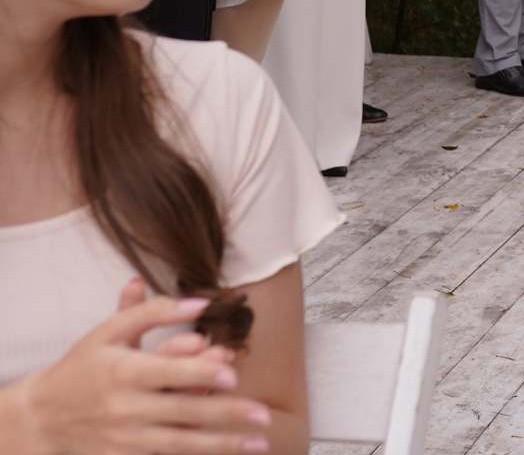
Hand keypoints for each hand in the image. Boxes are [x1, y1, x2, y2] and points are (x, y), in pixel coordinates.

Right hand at [6, 282, 271, 454]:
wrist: (41, 415)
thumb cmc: (82, 366)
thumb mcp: (108, 331)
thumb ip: (153, 311)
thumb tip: (200, 301)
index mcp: (124, 372)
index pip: (169, 373)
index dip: (201, 373)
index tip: (233, 375)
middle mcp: (126, 408)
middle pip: (183, 411)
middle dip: (226, 414)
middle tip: (263, 416)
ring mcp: (125, 438)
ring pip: (180, 443)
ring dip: (221, 445)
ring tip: (258, 444)